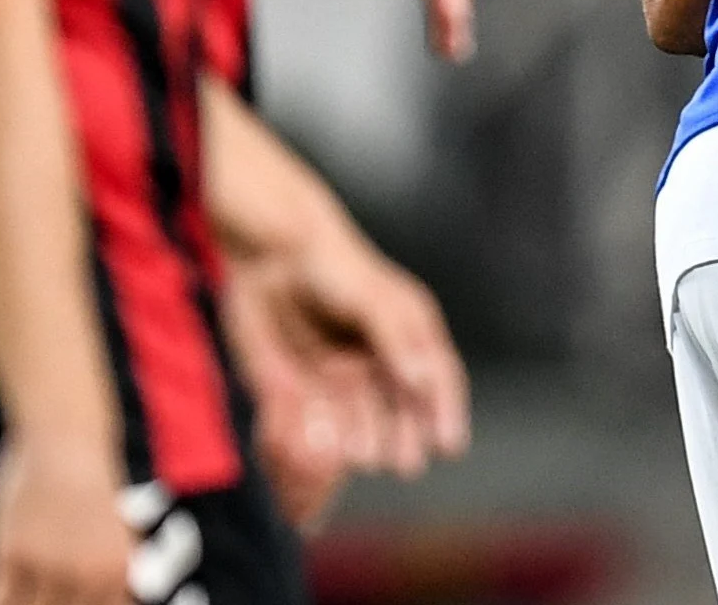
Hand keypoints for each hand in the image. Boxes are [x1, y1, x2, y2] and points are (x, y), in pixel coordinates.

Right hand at [0, 431, 131, 604]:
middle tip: (37, 598)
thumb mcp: (117, 538)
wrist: (67, 439)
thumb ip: (115, 580)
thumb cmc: (89, 491)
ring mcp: (46, 564)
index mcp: (118, 574)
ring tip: (18, 595)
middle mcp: (86, 575)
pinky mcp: (9, 553)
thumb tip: (120, 600)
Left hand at [219, 224, 470, 529]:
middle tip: (404, 464)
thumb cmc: (332, 268)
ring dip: (362, 440)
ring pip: (355, 421)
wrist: (268, 255)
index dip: (445, 413)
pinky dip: (319, 437)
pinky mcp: (296, 388)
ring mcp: (336, 378)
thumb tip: (424, 380)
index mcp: (405, 337)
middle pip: (397, 410)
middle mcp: (375, 362)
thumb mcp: (373, 297)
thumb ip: (398, 337)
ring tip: (362, 457)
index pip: (435, 380)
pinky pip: (312, 422)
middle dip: (402, 437)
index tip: (449, 445)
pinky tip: (322, 448)